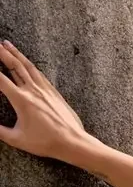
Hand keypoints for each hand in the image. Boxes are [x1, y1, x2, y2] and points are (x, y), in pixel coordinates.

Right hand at [0, 42, 94, 164]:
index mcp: (21, 100)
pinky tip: (26, 61)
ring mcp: (44, 89)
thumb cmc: (45, 142)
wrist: (72, 142)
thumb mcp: (16, 139)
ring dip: (16, 54)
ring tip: (7, 44)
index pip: (0, 80)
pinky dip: (29, 64)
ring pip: (28, 66)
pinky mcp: (53, 92)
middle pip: (15, 66)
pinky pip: (39, 73)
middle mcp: (33, 90)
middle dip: (2, 53)